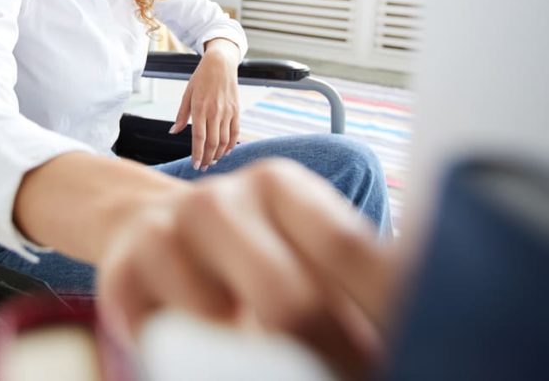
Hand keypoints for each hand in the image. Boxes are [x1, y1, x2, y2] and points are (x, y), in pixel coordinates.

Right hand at [96, 159, 399, 379]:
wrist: (146, 227)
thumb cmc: (244, 248)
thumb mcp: (298, 246)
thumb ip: (351, 277)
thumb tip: (426, 327)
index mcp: (279, 187)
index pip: (347, 248)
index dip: (386, 310)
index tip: (418, 350)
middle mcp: (219, 200)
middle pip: (288, 300)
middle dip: (330, 357)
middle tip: (360, 377)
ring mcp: (164, 234)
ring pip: (222, 324)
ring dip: (254, 362)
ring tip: (274, 364)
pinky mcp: (122, 273)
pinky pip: (164, 339)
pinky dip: (193, 363)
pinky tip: (210, 359)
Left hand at [171, 38, 240, 169]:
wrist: (220, 64)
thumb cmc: (201, 78)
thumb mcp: (187, 94)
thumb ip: (181, 115)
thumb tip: (173, 132)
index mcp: (199, 108)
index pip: (199, 137)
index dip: (197, 154)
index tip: (195, 165)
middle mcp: (215, 111)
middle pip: (212, 142)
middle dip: (208, 158)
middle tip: (203, 167)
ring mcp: (227, 112)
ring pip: (224, 140)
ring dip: (218, 154)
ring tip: (212, 161)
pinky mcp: (236, 110)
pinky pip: (235, 132)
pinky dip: (231, 145)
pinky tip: (225, 152)